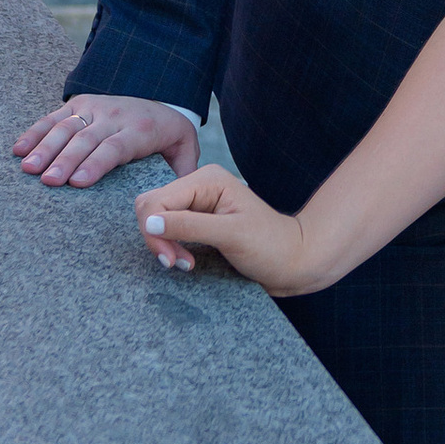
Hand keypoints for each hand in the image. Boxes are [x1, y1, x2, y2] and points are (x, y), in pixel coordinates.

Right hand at [14, 94, 201, 191]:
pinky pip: (53, 117)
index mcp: (140, 129)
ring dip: (44, 147)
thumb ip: (183, 175)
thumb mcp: (186, 151)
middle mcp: (114, 115)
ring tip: (27, 168)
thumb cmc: (169, 136)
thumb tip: (175, 205)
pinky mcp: (79, 104)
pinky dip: (34, 132)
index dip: (95, 164)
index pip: (114, 147)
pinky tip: (19, 149)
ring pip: (66, 126)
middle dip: (64, 160)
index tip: (77, 183)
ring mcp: (95, 107)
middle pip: (85, 138)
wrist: (162, 99)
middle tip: (46, 180)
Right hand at [134, 165, 314, 295]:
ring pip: (155, 217)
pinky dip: (169, 245)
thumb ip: (189, 227)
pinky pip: (167, 227)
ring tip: (184, 264)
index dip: (154, 231)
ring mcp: (197, 202)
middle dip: (156, 237)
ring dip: (163, 243)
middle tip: (176, 262)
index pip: (157, 200)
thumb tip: (150, 223)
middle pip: (151, 206)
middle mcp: (199, 186)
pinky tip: (186, 260)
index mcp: (207, 180)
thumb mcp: (231, 236)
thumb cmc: (271, 246)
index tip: (171, 260)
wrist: (295, 261)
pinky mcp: (197, 220)